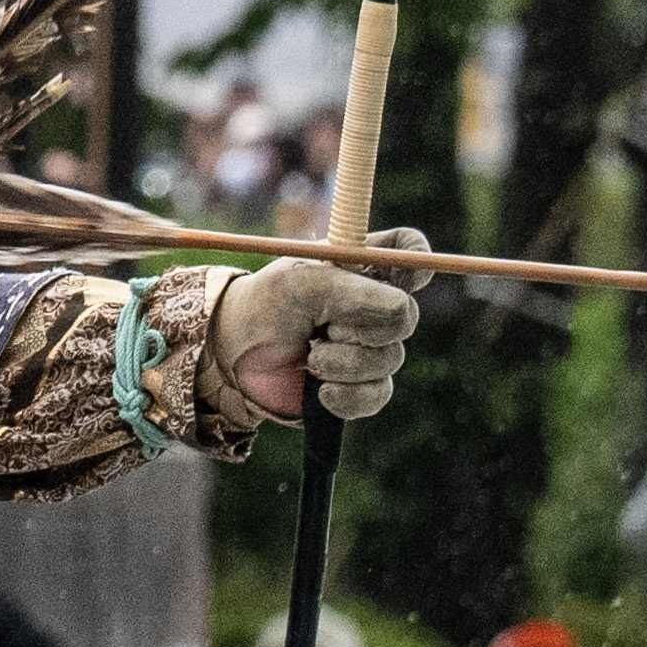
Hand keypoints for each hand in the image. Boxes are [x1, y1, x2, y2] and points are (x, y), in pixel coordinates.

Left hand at [206, 228, 422, 422]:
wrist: (230, 360)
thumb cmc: (262, 308)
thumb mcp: (303, 285)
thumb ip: (355, 294)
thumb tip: (401, 314)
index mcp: (361, 265)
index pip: (409, 251)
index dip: (416, 260)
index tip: (404, 278)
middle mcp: (371, 304)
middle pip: (407, 315)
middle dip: (363, 327)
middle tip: (325, 326)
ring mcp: (367, 346)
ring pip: (391, 359)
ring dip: (345, 362)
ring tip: (309, 357)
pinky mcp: (358, 385)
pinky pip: (378, 394)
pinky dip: (349, 395)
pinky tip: (319, 390)